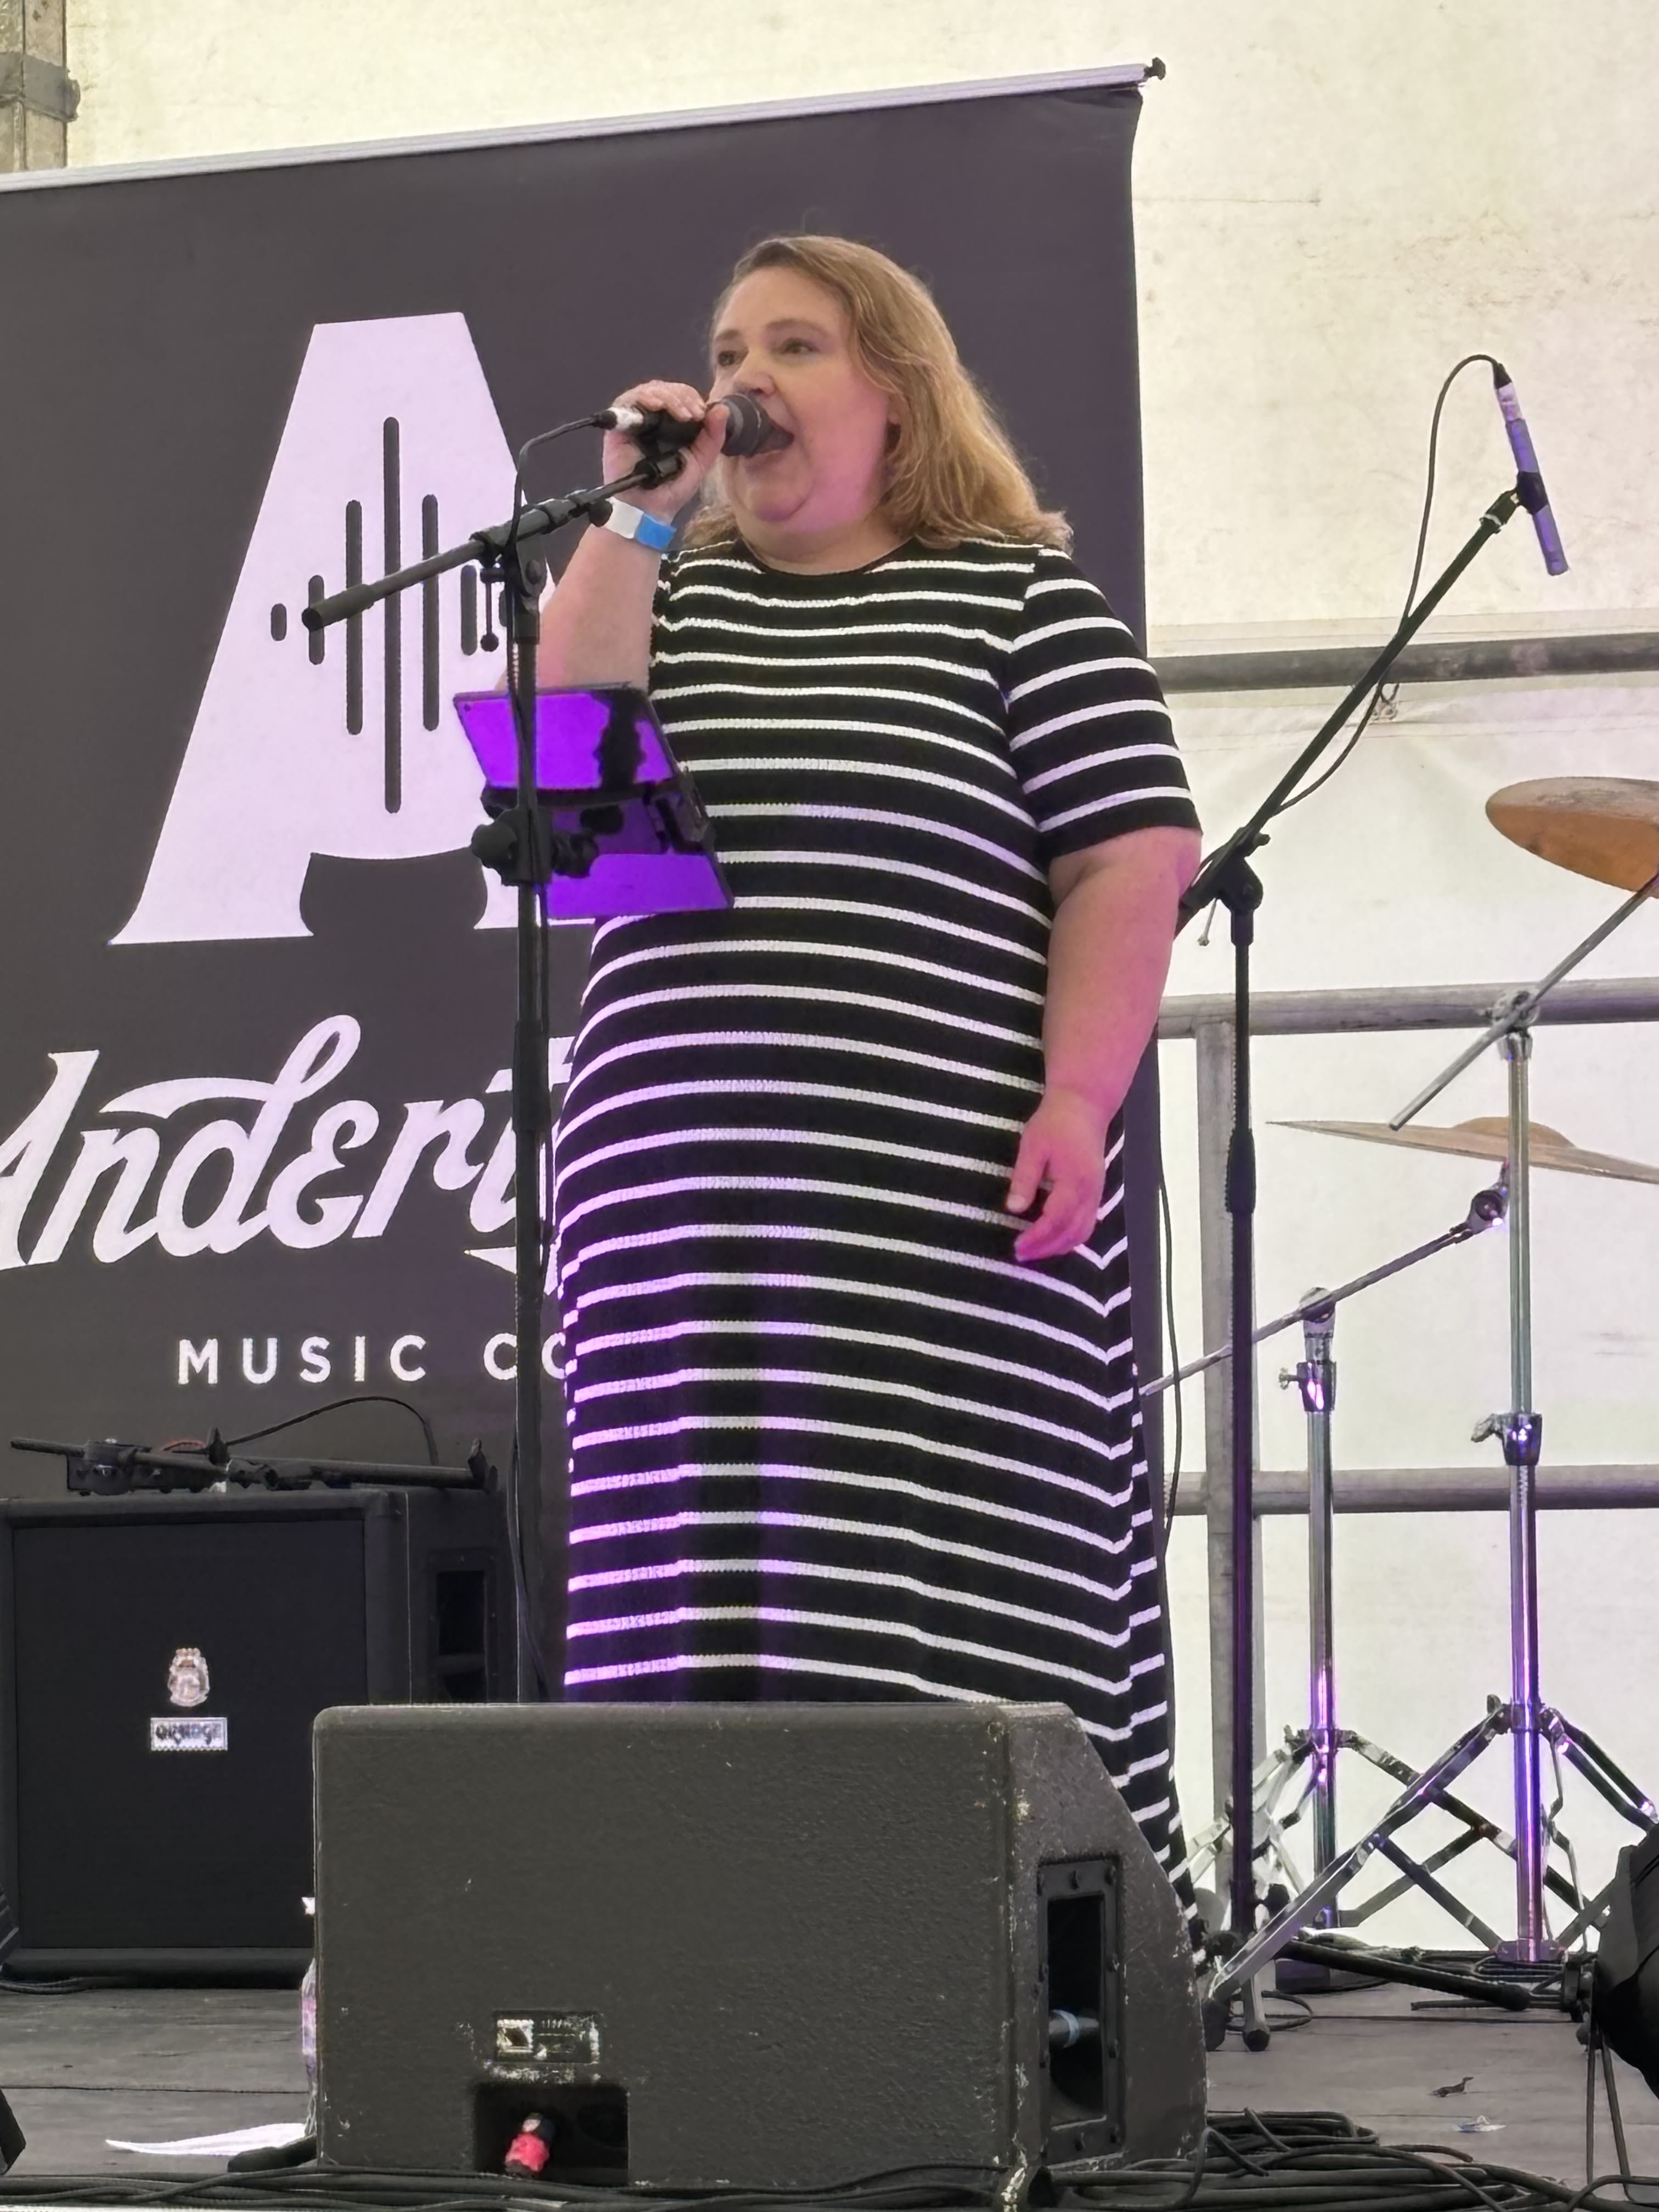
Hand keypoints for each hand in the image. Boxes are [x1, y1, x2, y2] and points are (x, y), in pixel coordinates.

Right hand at [602, 380, 727, 520]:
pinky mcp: (618, 425)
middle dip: (683, 395)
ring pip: (649, 390)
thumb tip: (721, 407)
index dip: (691, 397)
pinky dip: (645, 397)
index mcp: (671, 424)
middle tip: (693, 412)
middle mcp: (652, 419)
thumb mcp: (700, 461)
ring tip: (682, 413)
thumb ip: (713, 436)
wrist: (649, 508)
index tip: (701, 412)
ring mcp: (635, 421)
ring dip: (668, 396)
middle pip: (665, 389)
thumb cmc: (672, 488)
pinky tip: (658, 406)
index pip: (680, 396)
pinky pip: (628, 400)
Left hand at [1005, 1087, 1112, 1262]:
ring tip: (1035, 1251)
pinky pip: (1087, 1223)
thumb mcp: (1033, 1145)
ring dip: (1060, 1247)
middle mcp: (1090, 1192)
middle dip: (1047, 1249)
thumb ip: (1024, 1178)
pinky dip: (1071, 1237)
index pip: (1056, 1220)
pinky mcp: (1096, 1191)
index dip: (1037, 1238)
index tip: (1017, 1246)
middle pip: (1073, 1233)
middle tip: (1022, 1254)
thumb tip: (1014, 1209)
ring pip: (1083, 1232)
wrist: (1084, 1105)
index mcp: (1074, 1181)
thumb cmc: (1055, 1122)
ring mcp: (1096, 1193)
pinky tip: (1053, 1238)